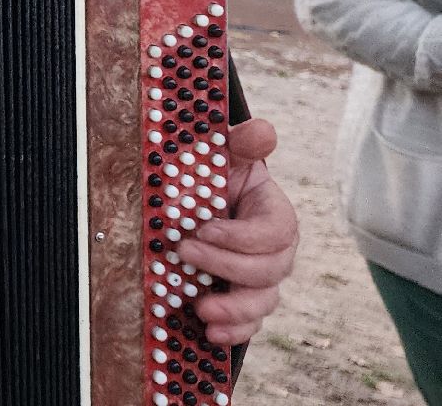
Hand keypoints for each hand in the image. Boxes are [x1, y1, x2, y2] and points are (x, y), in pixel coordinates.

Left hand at [173, 118, 297, 343]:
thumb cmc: (216, 179)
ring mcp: (260, 280)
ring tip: (201, 307)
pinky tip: (210, 333)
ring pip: (263, 301)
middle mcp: (274, 252)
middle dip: (227, 265)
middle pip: (269, 270)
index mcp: (275, 216)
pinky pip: (250, 324)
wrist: (200, 206)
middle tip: (186, 252)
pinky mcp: (244, 302)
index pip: (277, 231)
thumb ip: (243, 144)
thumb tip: (261, 130)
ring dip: (234, 308)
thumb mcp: (225, 157)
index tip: (205, 228)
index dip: (244, 235)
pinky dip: (233, 332)